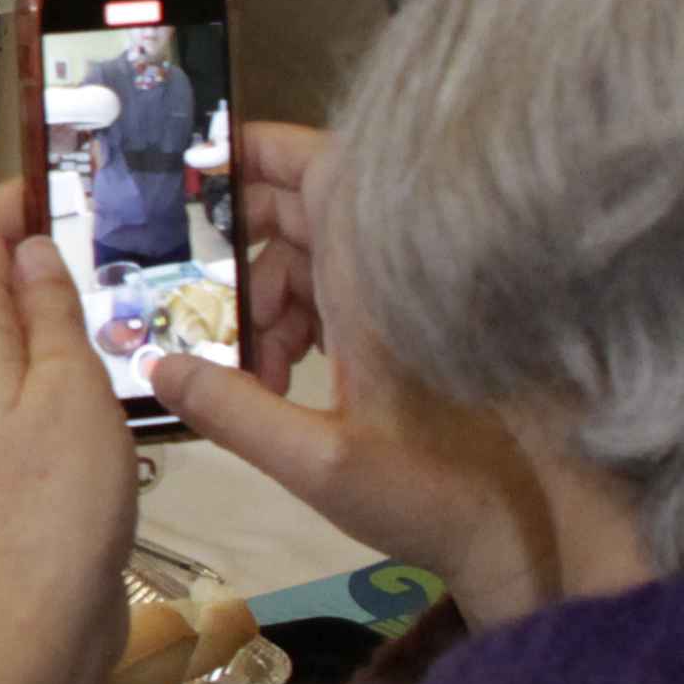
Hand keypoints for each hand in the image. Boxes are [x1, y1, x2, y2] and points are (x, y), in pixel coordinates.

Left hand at [0, 177, 146, 683]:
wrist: (39, 618)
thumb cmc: (58, 501)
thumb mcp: (70, 388)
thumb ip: (50, 310)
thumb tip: (29, 246)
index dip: (11, 198)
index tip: (72, 180)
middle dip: (47, 246)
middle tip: (122, 232)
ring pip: (16, 332)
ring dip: (67, 305)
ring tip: (137, 290)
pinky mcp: (9, 454)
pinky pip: (33, 381)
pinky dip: (72, 359)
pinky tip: (127, 366)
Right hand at [150, 125, 560, 625]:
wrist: (525, 535)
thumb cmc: (434, 494)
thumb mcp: (319, 463)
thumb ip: (233, 413)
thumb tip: (159, 366)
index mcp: (375, 281)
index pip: (318, 167)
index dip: (258, 149)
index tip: (196, 172)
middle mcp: (388, 276)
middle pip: (301, 210)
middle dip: (238, 247)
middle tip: (194, 297)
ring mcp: (396, 304)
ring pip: (309, 260)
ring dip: (261, 301)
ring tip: (247, 373)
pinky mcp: (401, 335)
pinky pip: (329, 298)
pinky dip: (290, 323)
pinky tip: (275, 381)